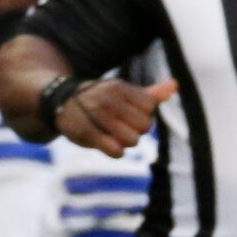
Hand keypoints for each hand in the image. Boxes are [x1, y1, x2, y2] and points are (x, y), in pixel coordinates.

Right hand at [58, 76, 175, 156]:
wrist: (61, 102)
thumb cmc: (100, 99)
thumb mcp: (123, 92)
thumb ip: (151, 94)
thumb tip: (175, 84)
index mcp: (120, 87)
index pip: (151, 107)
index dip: (144, 114)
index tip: (130, 114)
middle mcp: (109, 99)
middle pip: (145, 126)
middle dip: (136, 130)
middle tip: (120, 126)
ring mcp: (97, 116)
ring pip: (133, 140)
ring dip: (126, 142)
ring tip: (113, 135)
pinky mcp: (86, 133)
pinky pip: (116, 151)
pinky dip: (116, 152)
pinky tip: (108, 145)